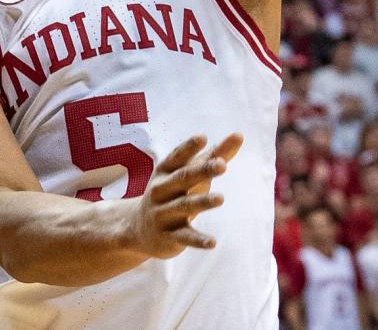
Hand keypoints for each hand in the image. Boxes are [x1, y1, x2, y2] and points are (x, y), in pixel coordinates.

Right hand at [127, 132, 242, 258]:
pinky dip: (198, 240)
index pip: (177, 156)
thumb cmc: (174, 191)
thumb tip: (240, 135)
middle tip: (223, 164)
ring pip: (184, 206)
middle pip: (183, 178)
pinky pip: (185, 237)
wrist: (138, 228)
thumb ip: (215, 155)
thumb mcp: (189, 172)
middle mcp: (161, 189)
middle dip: (202, 171)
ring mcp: (163, 213)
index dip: (189, 147)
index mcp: (165, 170)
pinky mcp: (168, 236)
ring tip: (221, 198)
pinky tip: (213, 242)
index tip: (203, 137)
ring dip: (202, 201)